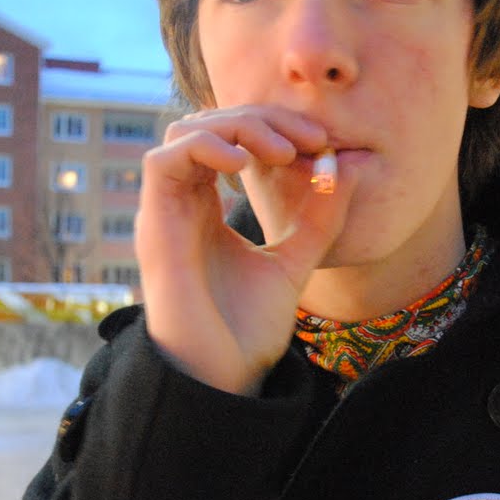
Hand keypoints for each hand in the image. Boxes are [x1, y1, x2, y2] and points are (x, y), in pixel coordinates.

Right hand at [135, 104, 356, 394]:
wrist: (224, 378)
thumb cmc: (247, 331)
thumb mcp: (295, 261)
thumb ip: (317, 218)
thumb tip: (345, 166)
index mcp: (207, 208)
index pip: (231, 139)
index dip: (274, 127)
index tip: (321, 143)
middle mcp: (182, 204)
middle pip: (209, 124)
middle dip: (263, 120)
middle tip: (310, 138)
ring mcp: (165, 213)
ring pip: (184, 132)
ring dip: (236, 128)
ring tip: (282, 152)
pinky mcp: (154, 227)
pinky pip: (162, 162)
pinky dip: (203, 148)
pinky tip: (244, 165)